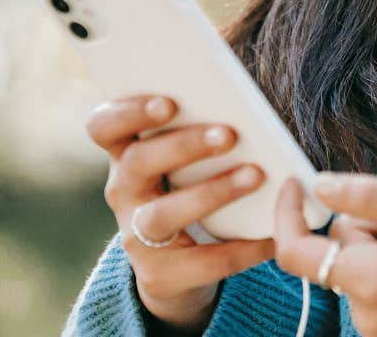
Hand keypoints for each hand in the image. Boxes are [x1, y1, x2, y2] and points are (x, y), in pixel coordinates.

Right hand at [86, 93, 276, 330]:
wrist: (178, 269)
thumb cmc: (190, 191)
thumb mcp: (186, 163)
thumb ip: (203, 133)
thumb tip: (250, 112)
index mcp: (126, 155)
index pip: (104, 127)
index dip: (128, 112)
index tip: (168, 102)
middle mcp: (124, 192)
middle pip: (139, 163)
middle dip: (184, 145)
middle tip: (229, 134)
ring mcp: (137, 237)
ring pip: (164, 213)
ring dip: (212, 192)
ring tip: (256, 175)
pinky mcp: (162, 274)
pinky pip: (202, 262)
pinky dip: (240, 248)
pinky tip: (272, 236)